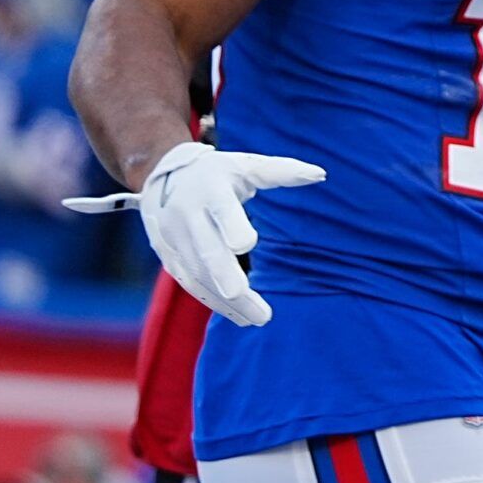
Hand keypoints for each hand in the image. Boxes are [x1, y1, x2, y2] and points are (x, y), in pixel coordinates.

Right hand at [64, 142, 323, 325]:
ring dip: (226, 301)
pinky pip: (189, 282)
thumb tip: (320, 174)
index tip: (247, 244)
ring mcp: (173, 237)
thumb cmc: (217, 172)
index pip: (221, 209)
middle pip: (208, 251)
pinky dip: (212, 301)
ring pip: (198, 274)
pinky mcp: (168, 255)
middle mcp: (187, 214)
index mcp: (211, 188)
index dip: (231, 226)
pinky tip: (238, 315)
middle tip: (259, 310)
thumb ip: (282, 171)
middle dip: (230, 280)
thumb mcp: (246, 165)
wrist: (162, 174)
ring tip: (258, 318)